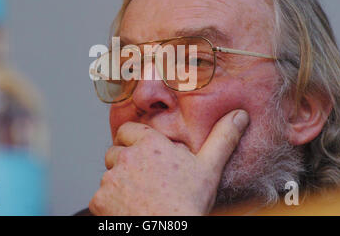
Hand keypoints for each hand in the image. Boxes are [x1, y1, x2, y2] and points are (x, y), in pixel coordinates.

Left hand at [89, 109, 249, 214]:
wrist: (170, 232)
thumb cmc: (189, 203)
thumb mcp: (209, 168)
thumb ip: (222, 138)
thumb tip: (240, 115)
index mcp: (149, 143)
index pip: (127, 130)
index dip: (134, 141)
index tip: (143, 154)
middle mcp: (126, 156)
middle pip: (116, 152)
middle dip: (126, 162)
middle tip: (144, 179)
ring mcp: (110, 178)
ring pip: (109, 175)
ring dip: (119, 183)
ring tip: (140, 197)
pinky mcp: (99, 200)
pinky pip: (100, 196)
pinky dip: (110, 202)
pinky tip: (129, 209)